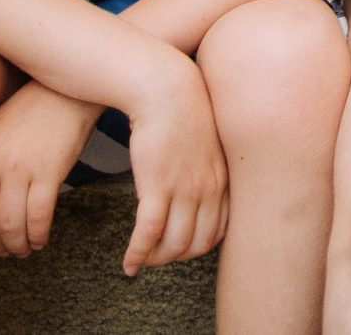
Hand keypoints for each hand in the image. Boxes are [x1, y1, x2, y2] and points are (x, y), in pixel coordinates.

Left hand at [0, 83, 100, 256]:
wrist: (69, 88)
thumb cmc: (34, 108)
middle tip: (5, 251)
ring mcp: (20, 167)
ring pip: (10, 224)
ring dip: (16, 245)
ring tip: (24, 249)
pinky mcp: (49, 170)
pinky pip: (38, 216)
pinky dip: (38, 235)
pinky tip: (41, 239)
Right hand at [121, 59, 228, 275]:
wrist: (165, 86)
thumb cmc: (180, 110)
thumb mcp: (204, 141)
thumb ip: (205, 167)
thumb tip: (194, 187)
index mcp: (222, 178)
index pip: (218, 232)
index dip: (196, 246)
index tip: (177, 247)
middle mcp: (208, 188)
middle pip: (197, 244)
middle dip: (175, 258)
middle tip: (155, 257)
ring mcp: (184, 188)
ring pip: (173, 244)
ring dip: (155, 259)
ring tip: (140, 259)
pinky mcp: (156, 185)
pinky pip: (149, 233)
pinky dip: (138, 253)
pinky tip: (128, 262)